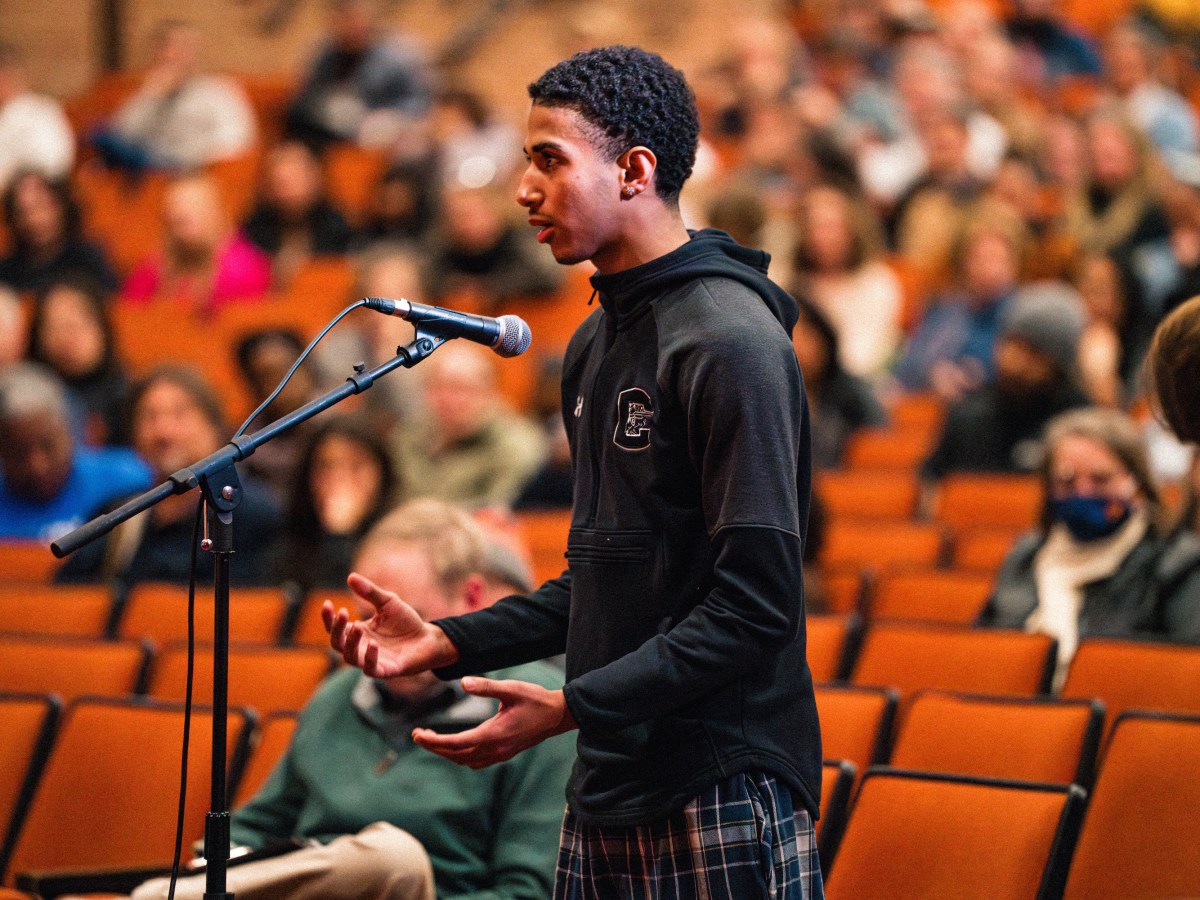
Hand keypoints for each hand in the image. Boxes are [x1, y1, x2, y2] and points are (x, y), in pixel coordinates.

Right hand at [322, 573, 458, 677]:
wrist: (428, 637)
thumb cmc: (405, 621)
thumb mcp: (388, 602)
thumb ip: (370, 592)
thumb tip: (350, 577)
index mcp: (358, 632)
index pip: (335, 628)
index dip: (328, 618)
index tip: (327, 603)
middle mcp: (360, 648)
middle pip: (337, 644)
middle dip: (337, 629)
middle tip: (344, 613)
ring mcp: (372, 660)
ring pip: (350, 658)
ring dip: (351, 643)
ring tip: (358, 626)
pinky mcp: (386, 670)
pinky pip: (371, 669)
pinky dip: (369, 658)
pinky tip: (373, 644)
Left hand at [412, 678, 576, 768]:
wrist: (557, 716)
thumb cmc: (535, 699)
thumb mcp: (512, 689)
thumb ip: (486, 687)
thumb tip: (463, 683)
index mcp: (493, 734)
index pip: (455, 744)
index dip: (433, 741)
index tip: (416, 734)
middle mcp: (495, 749)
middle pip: (456, 755)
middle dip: (434, 747)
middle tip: (417, 735)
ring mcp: (500, 754)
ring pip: (464, 761)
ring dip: (446, 753)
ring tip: (431, 739)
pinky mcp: (504, 754)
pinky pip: (476, 761)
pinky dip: (460, 756)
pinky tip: (456, 745)